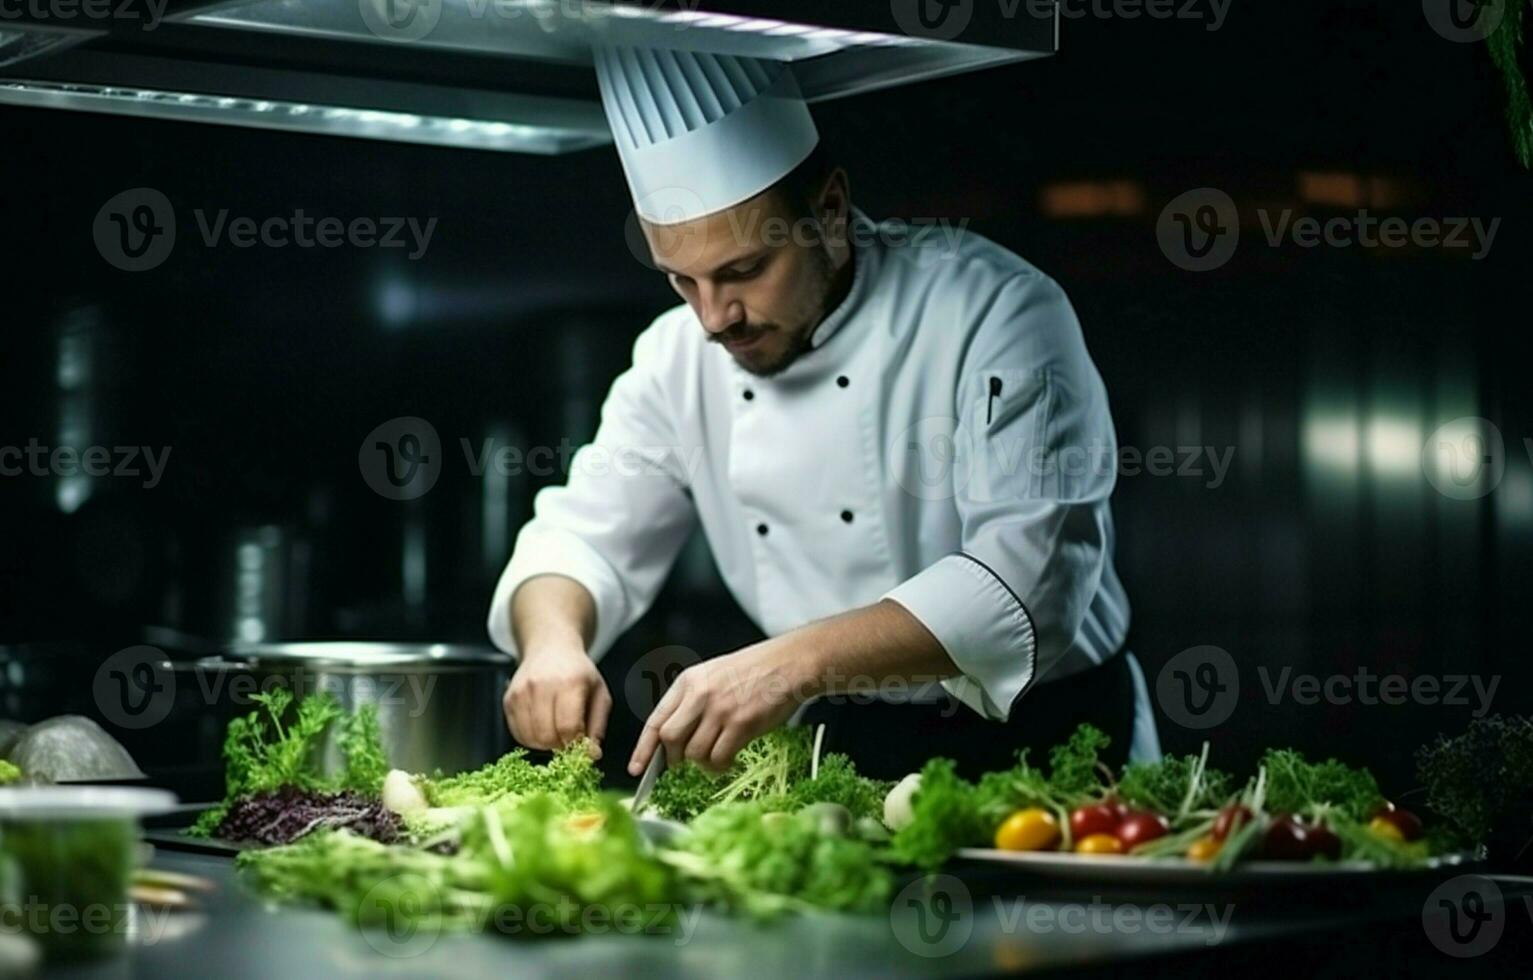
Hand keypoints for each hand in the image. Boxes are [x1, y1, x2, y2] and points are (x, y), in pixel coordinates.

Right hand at [503, 644, 611, 759]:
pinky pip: (517, 733)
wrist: (551, 648)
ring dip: (544, 744)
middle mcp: (542, 685)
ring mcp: (521, 692)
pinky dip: (530, 739)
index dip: (575, 743)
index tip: (579, 742)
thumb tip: (592, 755)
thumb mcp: (599, 694)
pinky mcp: (508, 699)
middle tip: (567, 738)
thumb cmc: (578, 673)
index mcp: (569, 682)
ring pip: (530, 737)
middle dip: (559, 745)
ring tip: (555, 731)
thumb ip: (598, 726)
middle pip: (547, 735)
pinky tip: (541, 727)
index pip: (568, 727)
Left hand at [628, 641, 817, 775]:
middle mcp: (700, 694)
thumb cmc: (755, 671)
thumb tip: (675, 740)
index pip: (656, 720)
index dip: (643, 749)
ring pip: (695, 752)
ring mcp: (720, 709)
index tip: (636, 769)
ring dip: (702, 764)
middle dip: (673, 759)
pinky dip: (720, 767)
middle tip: (685, 765)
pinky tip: (728, 762)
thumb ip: (693, 702)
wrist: (789, 663)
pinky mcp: (742, 722)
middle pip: (670, 739)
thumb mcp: (714, 676)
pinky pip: (719, 757)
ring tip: (715, 760)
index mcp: (689, 682)